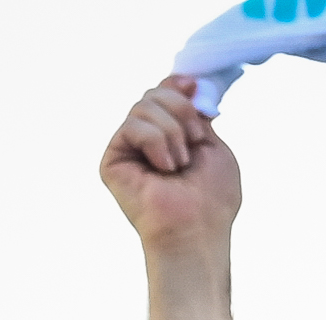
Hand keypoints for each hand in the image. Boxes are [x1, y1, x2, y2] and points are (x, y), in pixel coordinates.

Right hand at [100, 76, 239, 319]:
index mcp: (170, 138)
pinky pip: (132, 125)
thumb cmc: (212, 200)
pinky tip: (164, 168)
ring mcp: (128, 150)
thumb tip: (188, 84)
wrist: (197, 230)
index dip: (176, 85)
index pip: (164, 94)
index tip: (193, 87)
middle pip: (153, 93)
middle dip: (180, 110)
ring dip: (172, 131)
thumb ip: (197, 114)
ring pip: (143, 105)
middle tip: (194, 143)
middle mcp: (146, 142)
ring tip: (180, 165)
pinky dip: (155, 142)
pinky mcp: (112, 160)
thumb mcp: (213, 145)